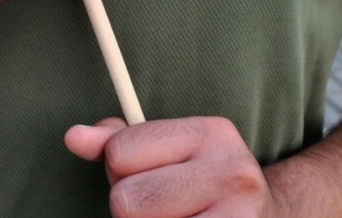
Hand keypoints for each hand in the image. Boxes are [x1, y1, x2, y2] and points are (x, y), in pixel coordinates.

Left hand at [64, 116, 276, 217]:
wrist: (267, 217)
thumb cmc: (202, 183)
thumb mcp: (167, 150)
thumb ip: (117, 141)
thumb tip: (74, 138)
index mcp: (211, 133)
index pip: (120, 153)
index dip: (120, 169)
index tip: (148, 173)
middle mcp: (231, 171)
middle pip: (125, 201)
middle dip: (131, 207)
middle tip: (163, 205)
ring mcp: (238, 217)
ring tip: (176, 217)